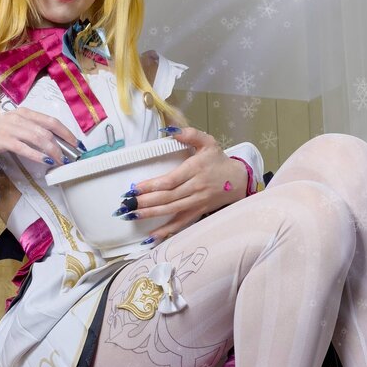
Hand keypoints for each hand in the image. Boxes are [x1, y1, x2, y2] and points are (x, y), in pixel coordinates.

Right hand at [0, 110, 83, 166]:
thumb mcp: (15, 125)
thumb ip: (31, 130)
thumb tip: (52, 144)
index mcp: (24, 113)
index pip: (50, 120)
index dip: (65, 132)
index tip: (76, 143)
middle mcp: (19, 117)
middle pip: (47, 130)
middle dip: (62, 144)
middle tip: (70, 156)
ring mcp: (10, 128)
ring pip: (38, 138)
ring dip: (52, 151)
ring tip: (59, 161)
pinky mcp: (1, 139)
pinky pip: (23, 147)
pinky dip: (36, 155)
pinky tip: (45, 161)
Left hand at [122, 127, 248, 240]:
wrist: (239, 180)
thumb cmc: (219, 161)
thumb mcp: (208, 142)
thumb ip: (190, 134)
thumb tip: (170, 129)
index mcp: (196, 169)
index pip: (171, 180)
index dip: (152, 185)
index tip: (135, 188)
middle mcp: (196, 187)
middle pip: (168, 197)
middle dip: (146, 202)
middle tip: (127, 204)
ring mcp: (197, 202)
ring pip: (171, 210)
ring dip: (151, 214)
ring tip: (132, 215)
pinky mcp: (198, 212)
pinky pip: (181, 223)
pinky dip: (166, 231)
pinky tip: (151, 236)